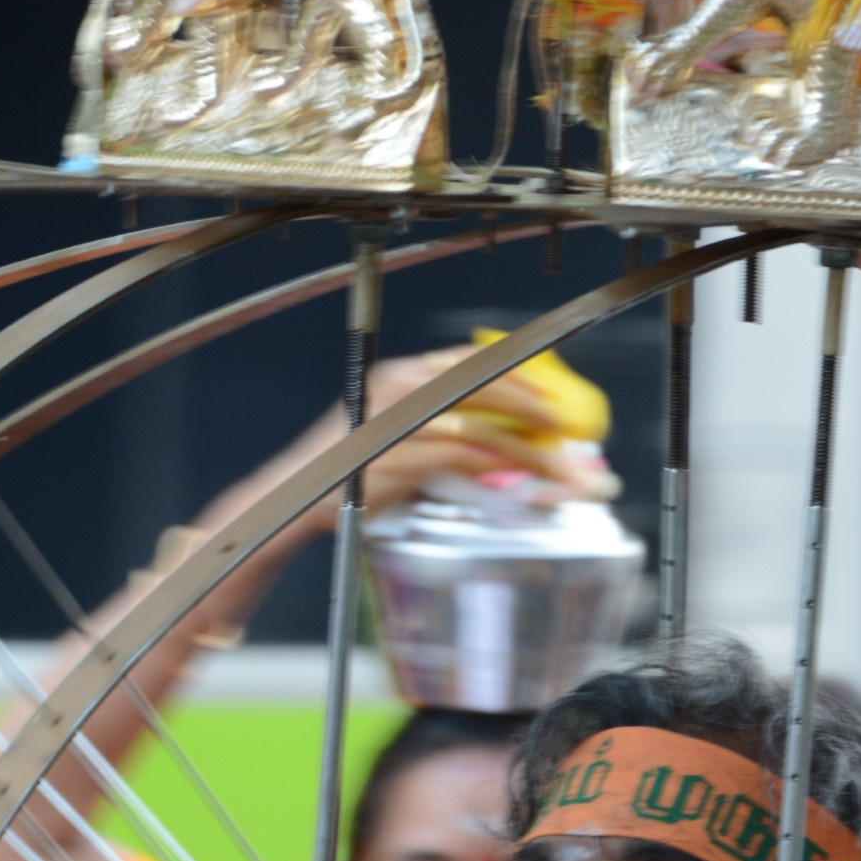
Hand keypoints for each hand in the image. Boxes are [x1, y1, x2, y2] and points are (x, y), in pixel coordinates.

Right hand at [196, 344, 599, 555]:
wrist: (294, 499)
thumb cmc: (348, 478)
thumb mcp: (400, 445)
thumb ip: (445, 442)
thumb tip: (501, 456)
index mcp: (401, 376)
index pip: (469, 362)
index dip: (516, 377)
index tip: (550, 399)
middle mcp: (400, 388)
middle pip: (483, 387)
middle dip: (533, 410)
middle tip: (566, 433)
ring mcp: (397, 421)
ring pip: (481, 428)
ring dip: (527, 453)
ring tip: (560, 472)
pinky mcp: (397, 456)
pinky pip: (461, 459)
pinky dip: (495, 471)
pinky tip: (519, 484)